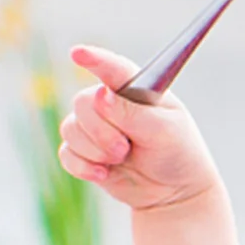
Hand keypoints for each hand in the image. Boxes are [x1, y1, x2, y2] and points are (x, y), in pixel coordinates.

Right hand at [57, 46, 222, 211]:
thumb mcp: (165, 132)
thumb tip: (101, 96)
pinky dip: (83, 166)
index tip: (78, 54)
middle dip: (101, 130)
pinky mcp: (85, 152)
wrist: (176, 191)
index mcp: (135, 88)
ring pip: (71, 128)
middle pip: (83, 103)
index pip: (112, 68)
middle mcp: (109, 102)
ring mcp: (94, 127)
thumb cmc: (178, 153)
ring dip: (96, 150)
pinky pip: (66, 154)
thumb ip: (133, 114)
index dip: (94, 59)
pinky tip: (103, 174)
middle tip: (125, 148)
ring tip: (122, 159)